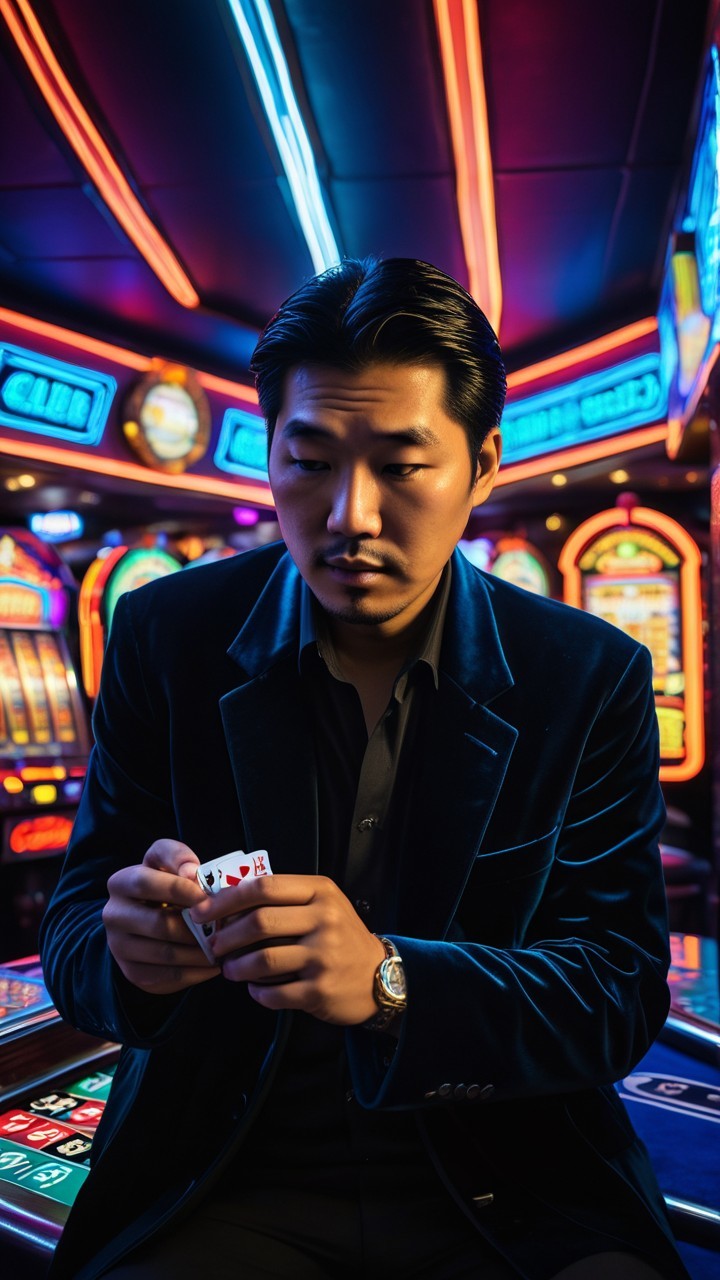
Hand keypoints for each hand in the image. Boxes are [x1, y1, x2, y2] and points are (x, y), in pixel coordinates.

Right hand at [103, 839, 220, 994]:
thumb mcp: (166, 861)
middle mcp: (113, 916)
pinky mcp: (133, 972)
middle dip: (196, 927)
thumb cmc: (165, 883)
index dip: (179, 888)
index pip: (145, 883)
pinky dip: (196, 972)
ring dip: (200, 952)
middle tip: (224, 927)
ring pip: (166, 954)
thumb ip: (177, 857)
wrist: (146, 917)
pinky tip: (214, 964)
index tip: (206, 896)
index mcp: (120, 882)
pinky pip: (168, 976)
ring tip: (224, 946)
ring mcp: (120, 947)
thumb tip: (191, 872)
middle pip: (159, 924)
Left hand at [189, 874, 385, 1024]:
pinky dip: (256, 993)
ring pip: (263, 960)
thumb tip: (226, 900)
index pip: (265, 886)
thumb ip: (283, 899)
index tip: (202, 911)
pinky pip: (274, 993)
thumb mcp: (321, 905)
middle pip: (260, 922)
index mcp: (320, 892)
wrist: (378, 976)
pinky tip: (254, 989)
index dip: (227, 899)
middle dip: (226, 936)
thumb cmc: (339, 936)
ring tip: (230, 969)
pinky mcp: (320, 990)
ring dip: (236, 967)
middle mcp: (324, 920)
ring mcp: (323, 957)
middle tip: (212, 946)